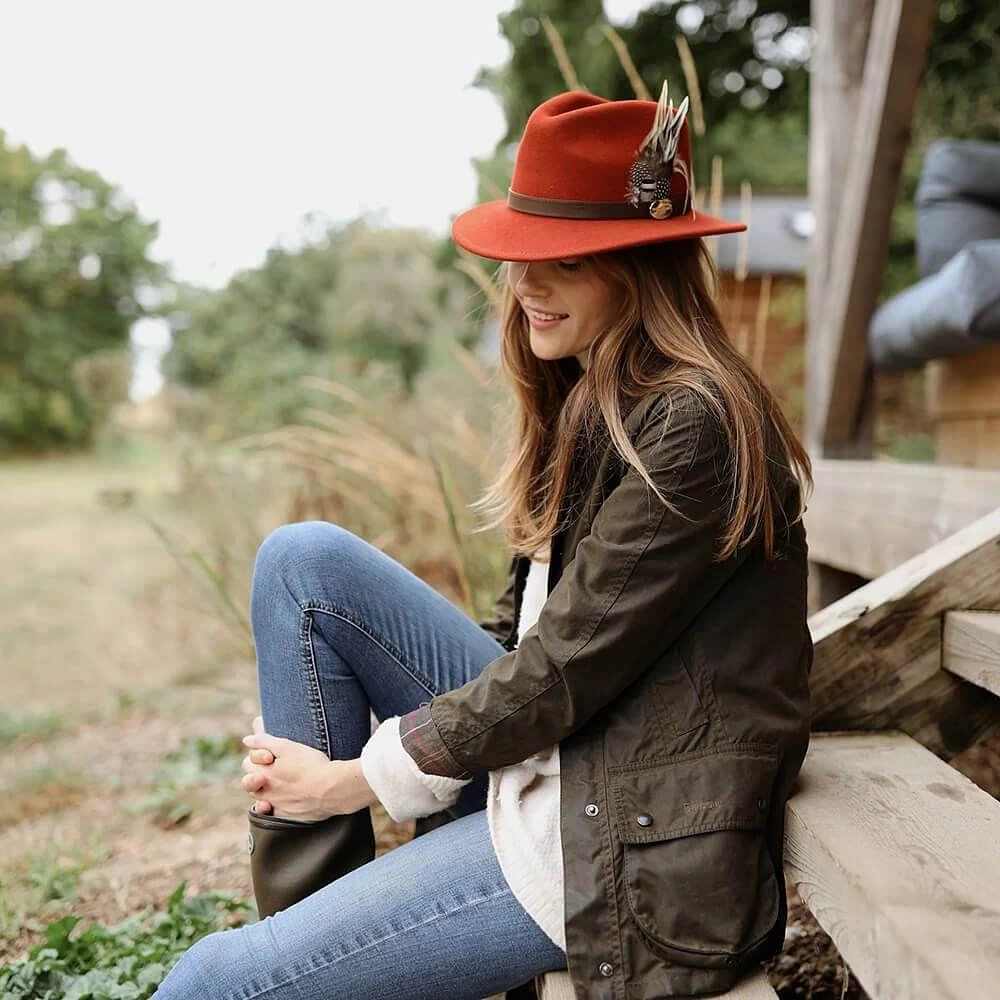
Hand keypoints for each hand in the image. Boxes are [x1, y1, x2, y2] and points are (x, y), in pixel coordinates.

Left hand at [241, 716, 376, 821]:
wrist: (334, 788)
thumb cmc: (311, 764)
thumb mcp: (286, 746)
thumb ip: (263, 741)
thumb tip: (246, 740)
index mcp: (262, 775)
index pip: (248, 763)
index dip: (258, 754)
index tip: (271, 752)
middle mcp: (266, 793)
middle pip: (252, 782)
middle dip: (258, 772)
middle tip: (274, 764)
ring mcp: (277, 806)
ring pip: (262, 797)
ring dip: (266, 788)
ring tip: (282, 780)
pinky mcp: (289, 816)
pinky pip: (276, 812)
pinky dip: (277, 805)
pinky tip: (287, 797)